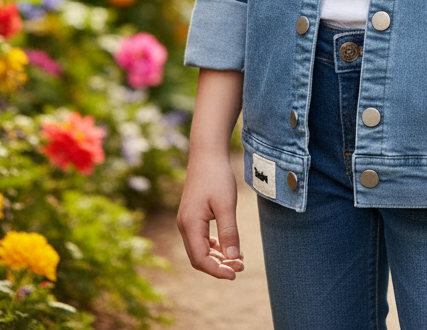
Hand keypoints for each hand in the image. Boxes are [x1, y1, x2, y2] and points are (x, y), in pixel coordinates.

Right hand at [177, 152, 244, 279]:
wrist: (207, 153)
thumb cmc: (217, 176)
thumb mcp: (226, 205)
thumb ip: (229, 232)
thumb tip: (232, 259)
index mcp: (190, 224)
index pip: (200, 259)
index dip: (217, 271)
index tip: (235, 274)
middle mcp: (185, 225)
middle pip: (198, 257)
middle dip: (219, 266)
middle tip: (241, 266)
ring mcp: (187, 220)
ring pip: (200, 249)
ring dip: (218, 257)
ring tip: (238, 258)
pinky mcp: (193, 215)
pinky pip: (201, 239)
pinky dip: (215, 246)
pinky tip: (229, 246)